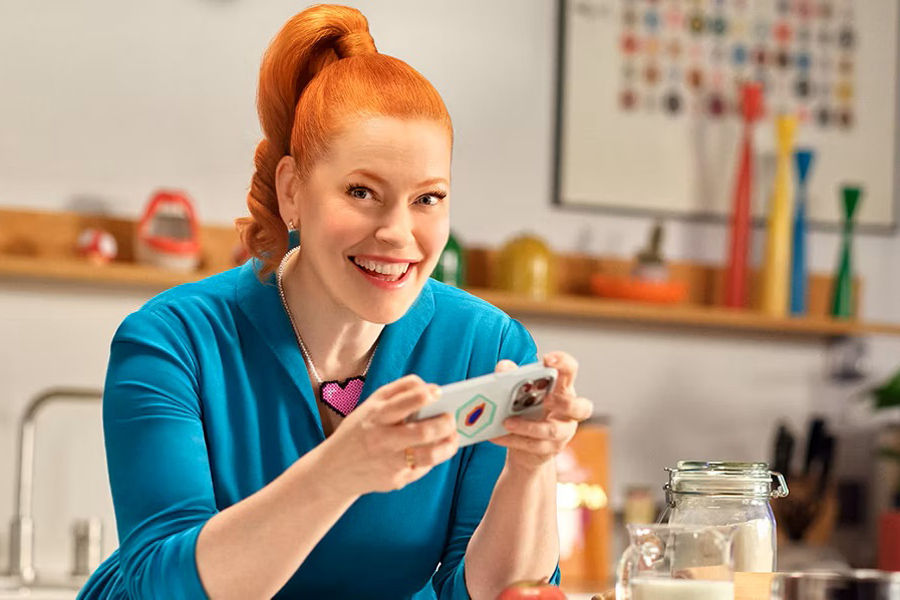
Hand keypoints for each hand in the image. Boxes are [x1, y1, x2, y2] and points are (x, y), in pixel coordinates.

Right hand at [322, 375, 459, 494]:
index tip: (438, 392)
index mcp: (376, 416)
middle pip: (423, 432)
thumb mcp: (370, 406)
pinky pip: (423, 468)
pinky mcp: (396, 480)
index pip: (405, 402)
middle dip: (445, 423)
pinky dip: (433, 458)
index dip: (427, 395)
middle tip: (452, 417)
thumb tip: (430, 387)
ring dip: (449, 444)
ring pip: (430, 455)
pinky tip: (434, 451)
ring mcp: (390, 463)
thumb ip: (399, 391)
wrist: (334, 470)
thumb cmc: (360, 430)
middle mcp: (382, 440)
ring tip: (453, 436)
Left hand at [490, 352, 592, 471]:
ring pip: (552, 430)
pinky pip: (533, 446)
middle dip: (565, 403)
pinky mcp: (549, 449)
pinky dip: (513, 440)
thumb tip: (504, 367)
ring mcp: (562, 433)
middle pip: (581, 407)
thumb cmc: (528, 412)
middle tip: (546, 399)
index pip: (570, 371)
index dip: (563, 363)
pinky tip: (496, 436)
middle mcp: (569, 412)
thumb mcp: (521, 392)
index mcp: (563, 389)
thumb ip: (512, 377)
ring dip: (528, 426)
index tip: (547, 359)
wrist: (526, 448)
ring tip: (507, 422)